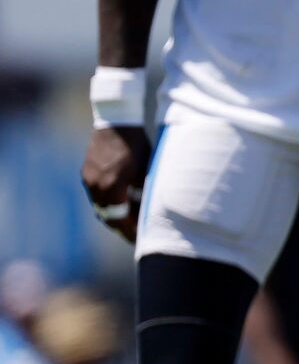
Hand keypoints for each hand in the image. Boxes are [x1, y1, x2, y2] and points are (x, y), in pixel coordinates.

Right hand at [81, 126, 149, 241]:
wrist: (117, 124)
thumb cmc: (138, 147)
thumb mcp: (145, 172)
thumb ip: (142, 195)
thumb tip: (146, 216)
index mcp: (113, 187)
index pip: (119, 219)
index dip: (130, 231)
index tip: (141, 240)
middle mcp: (96, 186)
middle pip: (107, 216)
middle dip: (122, 227)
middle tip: (135, 236)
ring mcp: (89, 180)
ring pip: (100, 206)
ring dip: (113, 216)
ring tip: (129, 223)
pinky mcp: (86, 173)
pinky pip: (96, 195)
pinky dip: (107, 203)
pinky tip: (119, 206)